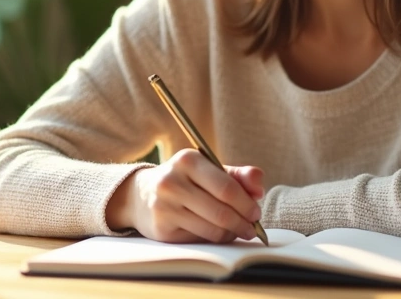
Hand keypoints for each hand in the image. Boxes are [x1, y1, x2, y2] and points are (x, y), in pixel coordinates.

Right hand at [107, 149, 264, 242]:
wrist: (141, 195)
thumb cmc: (185, 180)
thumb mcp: (208, 170)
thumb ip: (238, 175)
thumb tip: (259, 187)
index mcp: (188, 160)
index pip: (227, 188)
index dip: (246, 204)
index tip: (256, 213)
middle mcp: (172, 182)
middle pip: (221, 212)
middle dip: (243, 223)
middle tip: (253, 228)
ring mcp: (164, 207)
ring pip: (212, 229)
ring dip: (231, 233)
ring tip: (238, 231)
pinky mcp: (161, 229)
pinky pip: (199, 239)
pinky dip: (215, 238)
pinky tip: (218, 233)